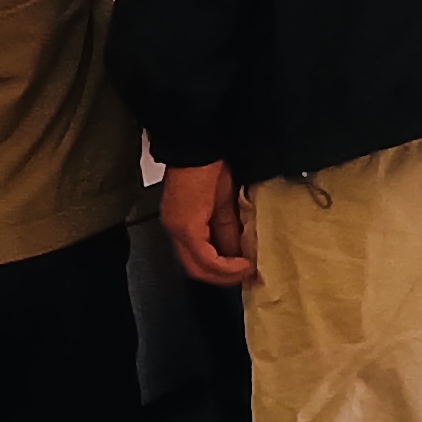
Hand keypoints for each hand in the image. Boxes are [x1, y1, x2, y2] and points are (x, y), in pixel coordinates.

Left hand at [161, 162, 254, 288]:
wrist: (202, 143)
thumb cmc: (211, 163)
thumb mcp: (223, 203)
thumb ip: (227, 229)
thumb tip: (238, 253)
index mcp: (182, 221)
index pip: (196, 258)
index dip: (221, 270)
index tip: (243, 271)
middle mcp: (175, 228)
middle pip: (195, 269)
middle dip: (223, 277)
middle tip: (246, 277)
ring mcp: (178, 228)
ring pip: (198, 267)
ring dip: (225, 275)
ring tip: (246, 271)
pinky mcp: (186, 227)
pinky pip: (205, 258)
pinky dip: (225, 266)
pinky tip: (242, 264)